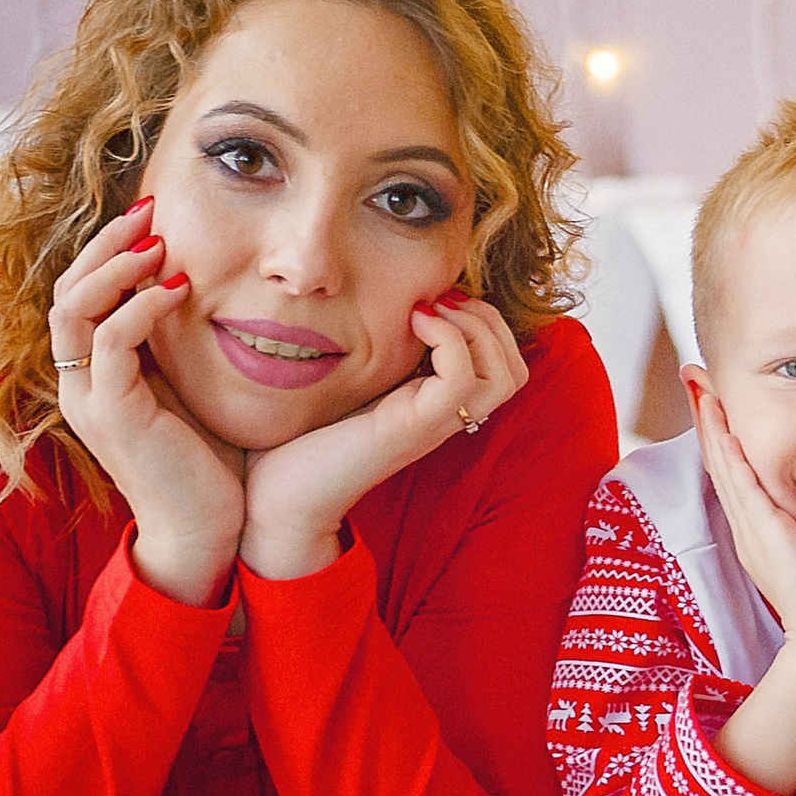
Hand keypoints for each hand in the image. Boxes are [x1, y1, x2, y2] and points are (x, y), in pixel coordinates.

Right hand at [49, 197, 244, 604]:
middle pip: (66, 291)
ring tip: (159, 240)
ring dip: (115, 266)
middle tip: (149, 208)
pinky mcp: (115, 416)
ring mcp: (91, 399)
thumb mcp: (190, 388)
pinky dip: (140, 308)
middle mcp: (80, 383)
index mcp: (94, 374)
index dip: (107, 251)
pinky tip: (181, 288)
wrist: (207, 532)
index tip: (152, 216)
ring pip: (74, 309)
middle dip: (105, 243)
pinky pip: (110, 343)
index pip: (80, 295)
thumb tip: (201, 285)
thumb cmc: (208, 461)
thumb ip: (180, 345)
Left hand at [239, 292, 528, 579]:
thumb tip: (389, 307)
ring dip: (478, 328)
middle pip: (514, 372)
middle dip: (490, 321)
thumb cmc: (305, 439)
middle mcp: (444, 419)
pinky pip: (459, 380)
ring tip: (434, 311)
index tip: (440, 301)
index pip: (505, 368)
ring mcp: (433, 425)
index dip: (488, 325)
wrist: (281, 494)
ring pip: (503, 377)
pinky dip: (448, 339)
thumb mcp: (355, 384)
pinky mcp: (412, 427)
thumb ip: (381, 356)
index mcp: (436, 408)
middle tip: (445, 301)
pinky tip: (414, 323)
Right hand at [690, 386, 795, 660]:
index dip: (719, 429)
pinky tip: (725, 430)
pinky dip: (731, 458)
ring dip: (711, 425)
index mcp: (757, 526)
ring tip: (700, 386)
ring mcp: (751, 530)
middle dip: (706, 415)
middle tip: (693, 373)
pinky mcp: (765, 536)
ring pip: (724, 467)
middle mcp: (747, 524)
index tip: (713, 392)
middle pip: (718, 459)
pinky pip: (743, 489)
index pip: (733, 467)